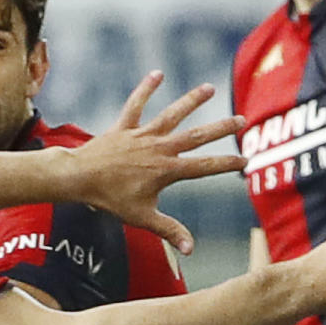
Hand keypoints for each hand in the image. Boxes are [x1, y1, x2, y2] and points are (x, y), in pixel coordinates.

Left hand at [64, 72, 242, 252]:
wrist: (79, 178)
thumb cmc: (110, 199)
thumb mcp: (143, 218)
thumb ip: (170, 231)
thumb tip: (190, 250)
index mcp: (167, 170)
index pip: (205, 167)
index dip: (227, 164)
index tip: (246, 160)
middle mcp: (160, 148)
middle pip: (197, 135)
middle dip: (221, 128)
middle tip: (241, 120)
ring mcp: (143, 135)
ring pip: (172, 114)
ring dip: (192, 101)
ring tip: (209, 88)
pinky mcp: (125, 127)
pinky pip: (137, 105)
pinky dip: (146, 89)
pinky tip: (158, 73)